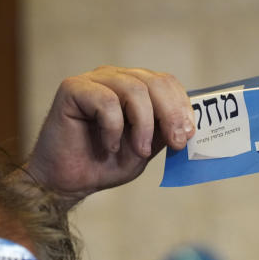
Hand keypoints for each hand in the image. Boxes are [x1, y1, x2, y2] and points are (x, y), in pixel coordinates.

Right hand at [25, 66, 194, 203]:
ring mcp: (95, 80)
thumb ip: (165, 132)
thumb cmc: (107, 163)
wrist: (70, 180)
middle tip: (176, 142)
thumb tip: (188, 125)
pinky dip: (113, 128)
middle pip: (154, 82)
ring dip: (143, 125)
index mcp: (136, 88)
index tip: (189, 135)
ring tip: (140, 151)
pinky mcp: (73, 88)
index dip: (182, 107)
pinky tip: (109, 146)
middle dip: (171, 114)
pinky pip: (106, 101)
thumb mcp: (147, 148)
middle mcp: (116, 78)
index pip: (167, 83)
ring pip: (134, 89)